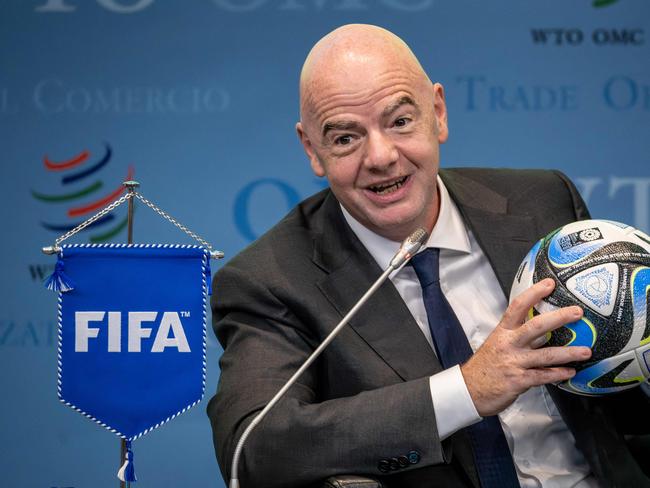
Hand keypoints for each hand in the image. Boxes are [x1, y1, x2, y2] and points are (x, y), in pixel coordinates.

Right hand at [460, 278, 591, 416]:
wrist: (468, 389)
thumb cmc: (485, 367)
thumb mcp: (496, 345)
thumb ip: (517, 337)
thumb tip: (544, 329)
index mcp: (502, 332)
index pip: (518, 307)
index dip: (534, 293)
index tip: (549, 284)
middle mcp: (508, 344)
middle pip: (536, 326)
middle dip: (559, 318)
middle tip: (576, 312)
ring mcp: (513, 362)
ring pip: (545, 354)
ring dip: (568, 352)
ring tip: (586, 351)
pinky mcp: (518, 380)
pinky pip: (543, 376)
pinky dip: (558, 374)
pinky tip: (570, 372)